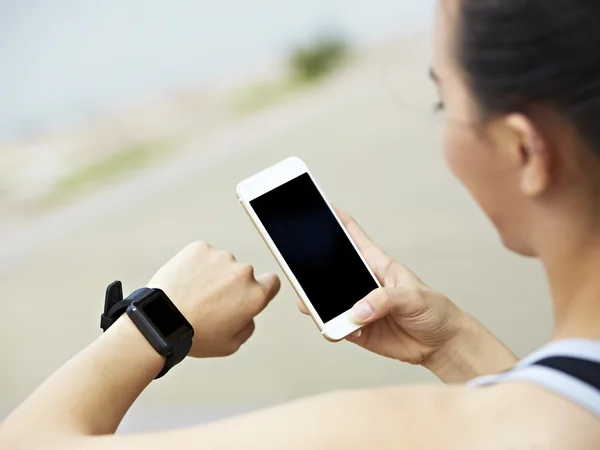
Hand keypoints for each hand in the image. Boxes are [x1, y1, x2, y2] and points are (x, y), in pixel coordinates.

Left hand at [149, 242, 280, 357]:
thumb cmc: (194, 335)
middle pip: (243, 274)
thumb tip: (248, 314)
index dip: (263, 288)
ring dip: (212, 274)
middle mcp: (242, 272)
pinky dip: (196, 265)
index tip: (250, 293)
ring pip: (222, 264)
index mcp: (255, 295)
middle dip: (231, 285)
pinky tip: (185, 282)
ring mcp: (221, 257)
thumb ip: (248, 326)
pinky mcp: (200, 248)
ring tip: (193, 294)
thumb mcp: (231, 345)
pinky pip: (203, 255)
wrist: (160, 320)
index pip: (273, 282)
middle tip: (210, 302)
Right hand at [298, 210, 465, 366]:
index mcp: (376, 263)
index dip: (335, 219)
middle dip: (311, 263)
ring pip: (324, 298)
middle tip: (296, 263)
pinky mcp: (356, 328)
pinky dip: (330, 328)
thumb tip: (356, 311)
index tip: (316, 207)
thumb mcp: (413, 297)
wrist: (442, 344)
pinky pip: (334, 326)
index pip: (352, 235)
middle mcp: (362, 282)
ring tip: (312, 303)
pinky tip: (338, 329)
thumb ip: (384, 300)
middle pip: (328, 267)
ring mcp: (356, 305)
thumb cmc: (434, 310)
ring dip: (315, 301)